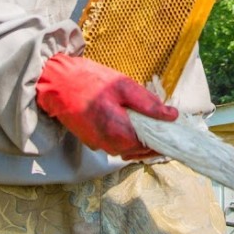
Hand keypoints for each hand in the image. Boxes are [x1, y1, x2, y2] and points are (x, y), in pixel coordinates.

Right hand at [35, 53, 176, 159]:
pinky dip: (127, 139)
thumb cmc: (89, 81)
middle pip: (139, 152)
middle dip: (154, 143)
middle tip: (166, 128)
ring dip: (141, 142)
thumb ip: (149, 104)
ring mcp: (98, 145)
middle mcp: (108, 145)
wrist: (56, 82)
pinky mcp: (91, 140)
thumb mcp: (124, 87)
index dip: (165, 142)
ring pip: (127, 150)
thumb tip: (171, 116)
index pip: (149, 147)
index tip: (176, 136)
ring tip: (151, 125)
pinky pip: (115, 145)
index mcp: (118, 132)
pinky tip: (132, 124)